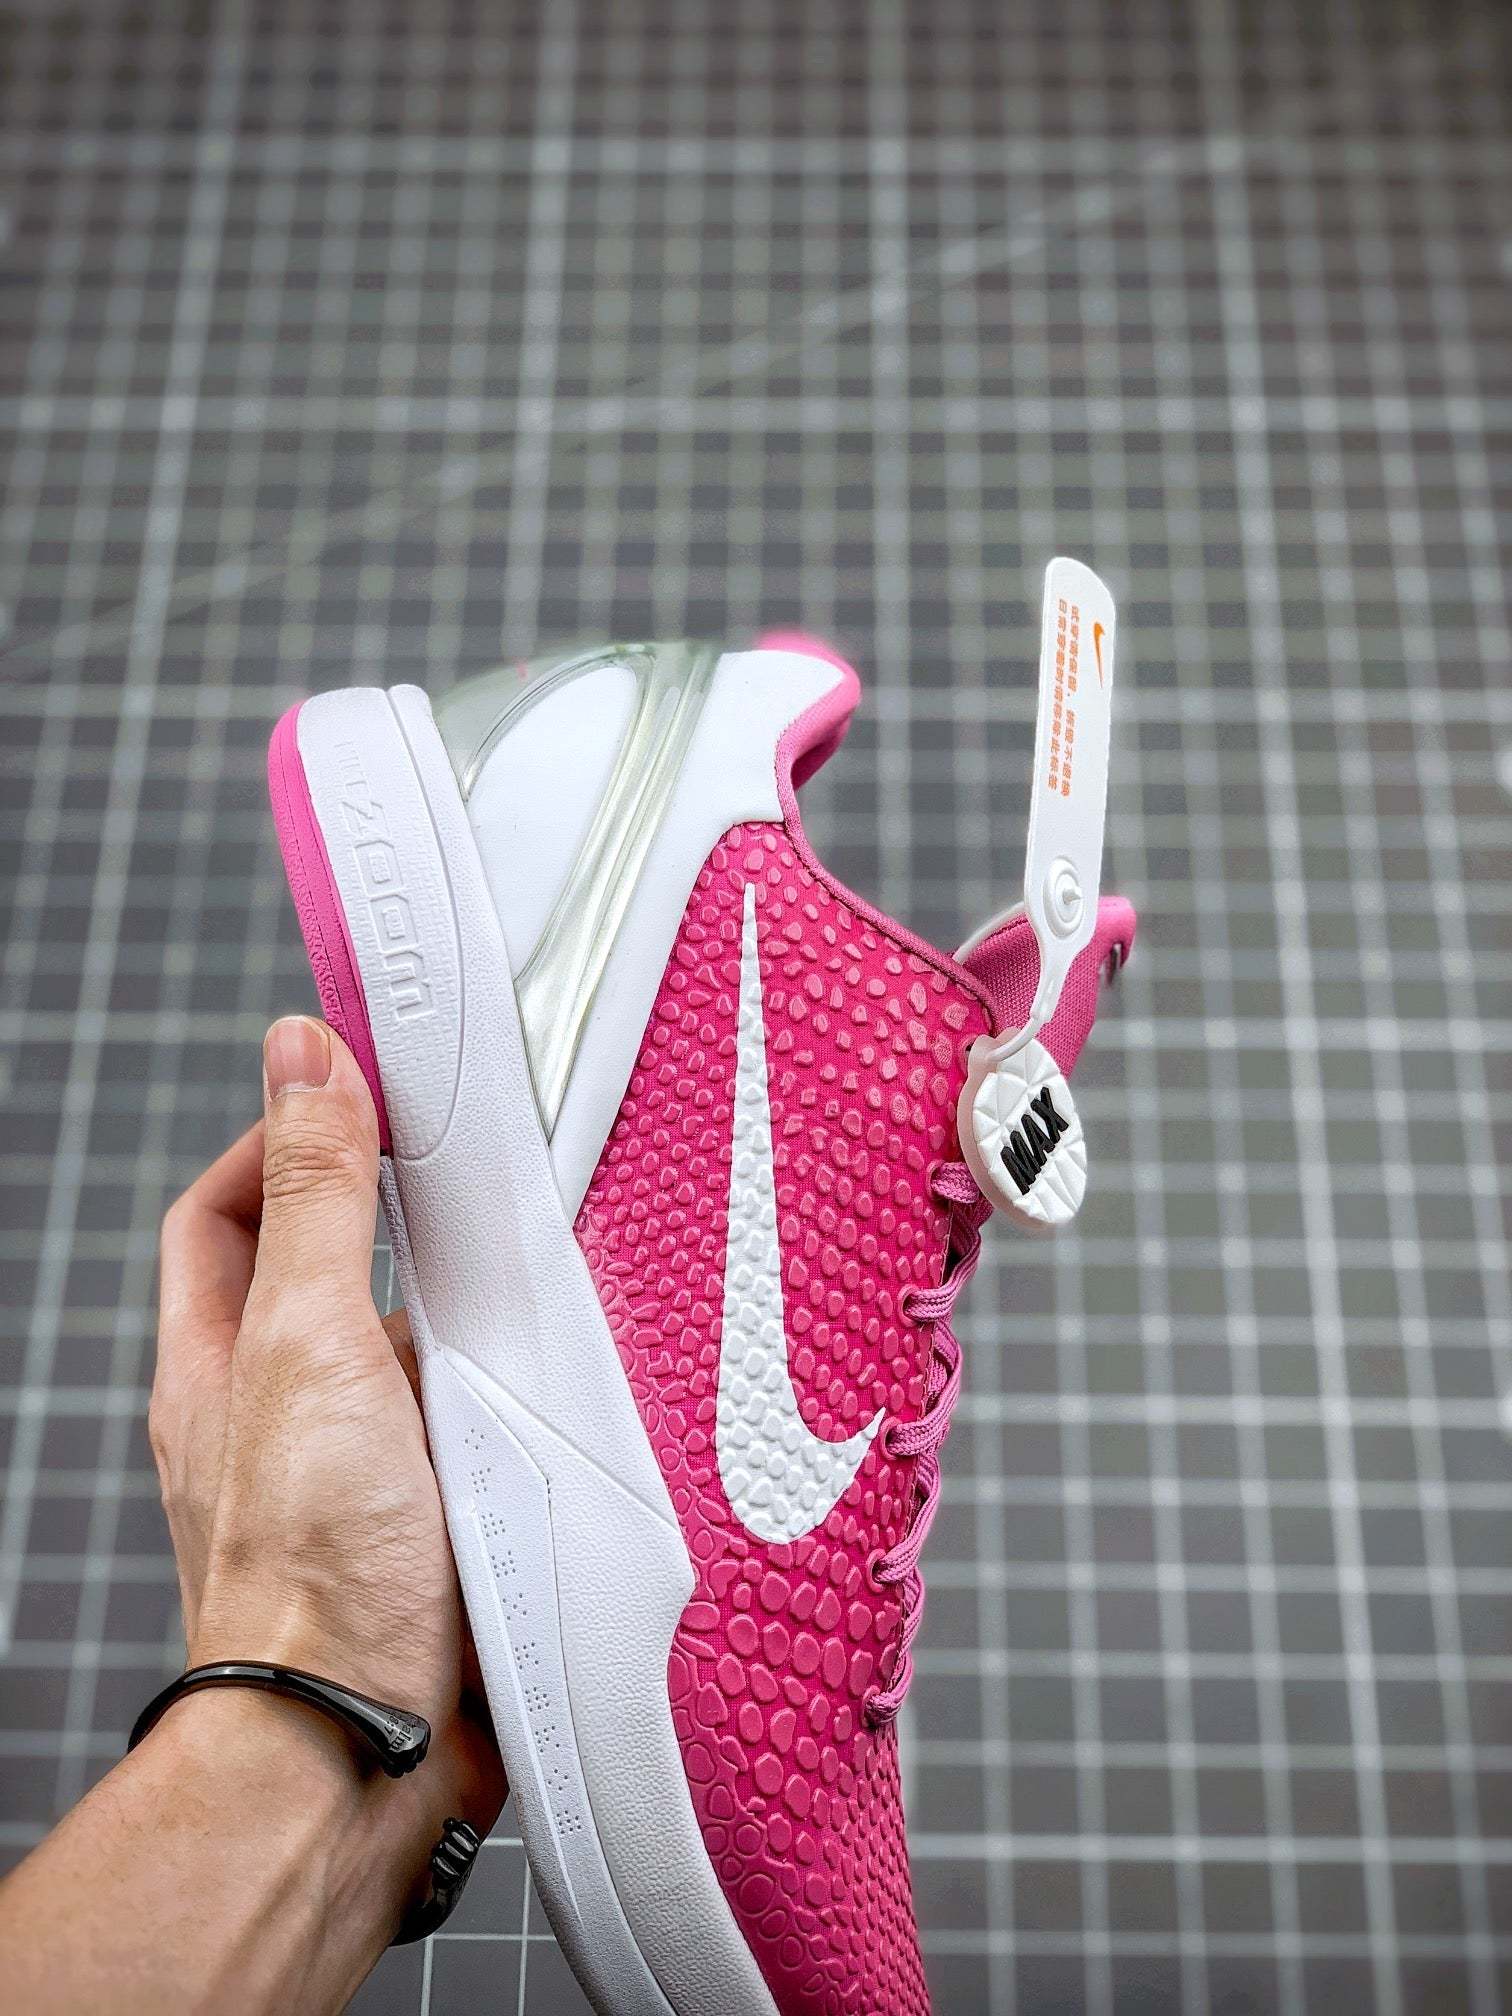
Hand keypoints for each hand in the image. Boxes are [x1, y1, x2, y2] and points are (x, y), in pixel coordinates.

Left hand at [151, 1016, 504, 1906]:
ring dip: (468, 1319)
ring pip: (417, 1349)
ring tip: (525, 1289)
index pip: (228, 1211)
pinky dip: (513, 1396)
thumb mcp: (312, 1339)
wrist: (368, 1747)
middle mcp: (284, 1409)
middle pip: (331, 1274)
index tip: (363, 1096)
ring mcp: (360, 1467)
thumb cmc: (316, 1568)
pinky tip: (558, 1388)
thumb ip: (319, 1197)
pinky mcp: (436, 1517)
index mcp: (225, 1359)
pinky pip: (476, 1422)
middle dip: (401, 1225)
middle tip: (469, 1181)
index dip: (281, 1142)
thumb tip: (297, 1054)